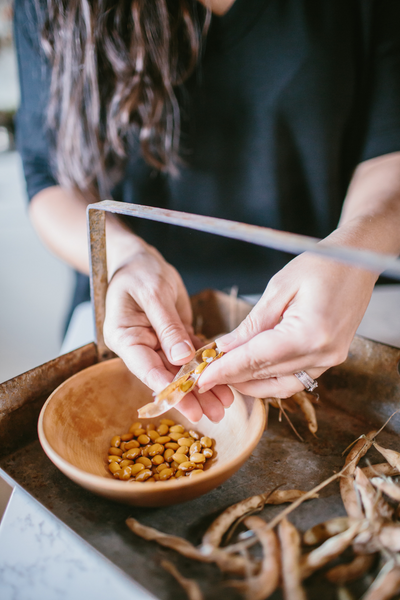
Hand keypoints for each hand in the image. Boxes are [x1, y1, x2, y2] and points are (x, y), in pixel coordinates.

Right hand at [103, 245, 232, 421]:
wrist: (140, 260)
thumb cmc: (139, 271)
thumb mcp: (154, 294)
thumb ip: (167, 326)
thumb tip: (181, 358)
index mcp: (124, 337)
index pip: (144, 367)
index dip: (166, 387)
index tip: (186, 404)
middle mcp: (139, 345)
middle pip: (165, 375)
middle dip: (188, 396)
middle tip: (210, 414)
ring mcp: (156, 344)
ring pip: (180, 371)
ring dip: (201, 387)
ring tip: (223, 404)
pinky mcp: (173, 338)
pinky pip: (190, 357)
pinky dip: (205, 368)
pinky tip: (223, 380)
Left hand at [197, 251, 376, 397]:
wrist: (358, 260)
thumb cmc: (320, 264)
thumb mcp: (279, 288)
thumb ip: (252, 324)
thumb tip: (225, 349)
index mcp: (309, 334)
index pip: (255, 360)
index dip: (225, 371)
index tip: (200, 379)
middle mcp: (322, 354)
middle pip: (266, 375)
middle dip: (232, 377)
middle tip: (205, 376)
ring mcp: (330, 360)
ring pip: (281, 386)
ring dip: (251, 383)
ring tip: (225, 375)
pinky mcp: (331, 358)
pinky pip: (296, 379)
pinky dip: (271, 379)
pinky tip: (252, 372)